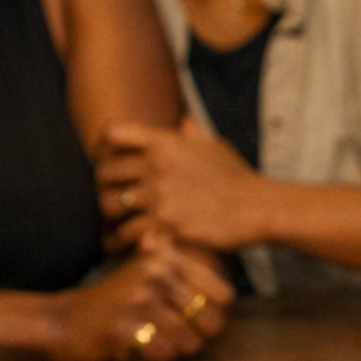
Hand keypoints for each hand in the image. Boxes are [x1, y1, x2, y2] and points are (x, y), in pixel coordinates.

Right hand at [48, 237, 231, 360]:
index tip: (198, 319)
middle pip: (211, 321)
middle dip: (198, 337)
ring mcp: (137, 299)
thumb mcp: (145, 273)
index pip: (222, 294)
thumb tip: (221, 285)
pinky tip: (142, 349)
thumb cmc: (113, 300)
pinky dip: (156, 358)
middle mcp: (154, 274)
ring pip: (189, 341)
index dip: (216, 314)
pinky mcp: (122, 326)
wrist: (66, 320)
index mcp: (165, 259)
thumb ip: (181, 268)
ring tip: (158, 342)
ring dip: (177, 350)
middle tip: (178, 337)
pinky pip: (162, 353)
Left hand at [97, 116, 266, 251]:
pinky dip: (129, 239)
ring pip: (111, 206)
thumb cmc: (237, 176)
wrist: (255, 207)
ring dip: (113, 215)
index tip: (110, 159)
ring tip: (119, 222)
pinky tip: (135, 240)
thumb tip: (184, 120)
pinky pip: (129, 233)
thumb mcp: (215, 145)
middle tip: (112, 196)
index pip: (115, 135)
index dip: (106, 147)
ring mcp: (159, 196)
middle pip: (105, 172)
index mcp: (166, 143)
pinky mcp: (165, 224)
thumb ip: (192, 133)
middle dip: (105, 185)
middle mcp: (157, 166)